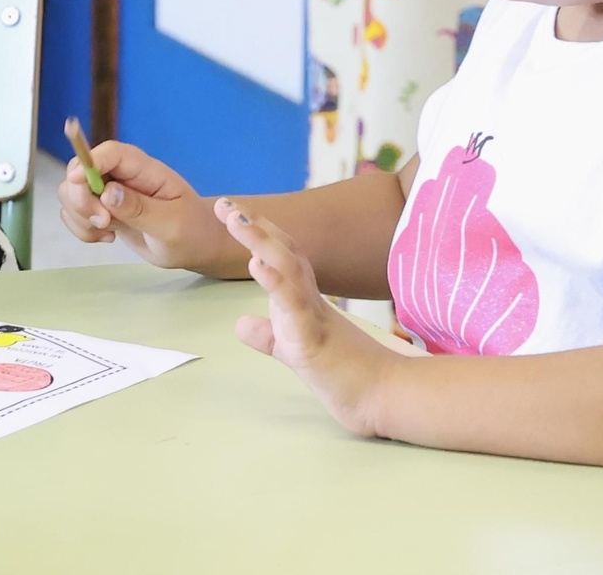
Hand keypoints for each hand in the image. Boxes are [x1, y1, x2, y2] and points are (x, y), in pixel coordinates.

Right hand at [55, 141, 232, 271]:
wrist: (197, 246)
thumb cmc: (193, 232)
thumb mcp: (171, 225)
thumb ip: (140, 209)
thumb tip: (107, 193)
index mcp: (144, 169)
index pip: (111, 152)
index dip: (89, 161)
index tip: (77, 182)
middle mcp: (123, 175)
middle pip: (80, 170)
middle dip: (81, 199)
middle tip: (104, 223)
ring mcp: (110, 192)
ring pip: (72, 193)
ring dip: (80, 216)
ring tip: (108, 233)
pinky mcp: (102, 210)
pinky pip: (75, 213)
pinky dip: (82, 229)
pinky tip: (107, 238)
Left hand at [221, 199, 392, 435]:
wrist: (378, 399)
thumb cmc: (341, 372)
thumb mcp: (292, 349)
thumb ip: (267, 335)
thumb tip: (240, 323)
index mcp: (304, 297)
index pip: (281, 254)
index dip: (257, 230)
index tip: (229, 209)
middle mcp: (309, 297)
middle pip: (283, 250)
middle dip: (253, 224)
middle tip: (224, 203)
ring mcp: (313, 314)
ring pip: (288, 268)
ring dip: (261, 242)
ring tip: (235, 220)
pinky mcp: (314, 337)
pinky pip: (294, 304)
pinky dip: (276, 282)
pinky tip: (257, 265)